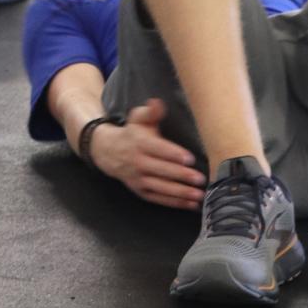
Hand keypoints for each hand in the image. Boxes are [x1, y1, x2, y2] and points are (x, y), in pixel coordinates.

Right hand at [89, 99, 205, 210]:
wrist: (108, 152)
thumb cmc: (132, 134)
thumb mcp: (138, 118)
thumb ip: (150, 112)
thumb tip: (157, 103)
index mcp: (139, 143)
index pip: (157, 149)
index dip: (173, 154)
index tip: (189, 158)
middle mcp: (138, 162)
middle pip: (161, 170)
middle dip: (181, 175)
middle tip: (199, 179)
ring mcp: (138, 179)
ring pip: (160, 187)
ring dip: (180, 192)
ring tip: (198, 195)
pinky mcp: (141, 191)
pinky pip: (158, 198)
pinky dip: (174, 202)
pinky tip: (190, 204)